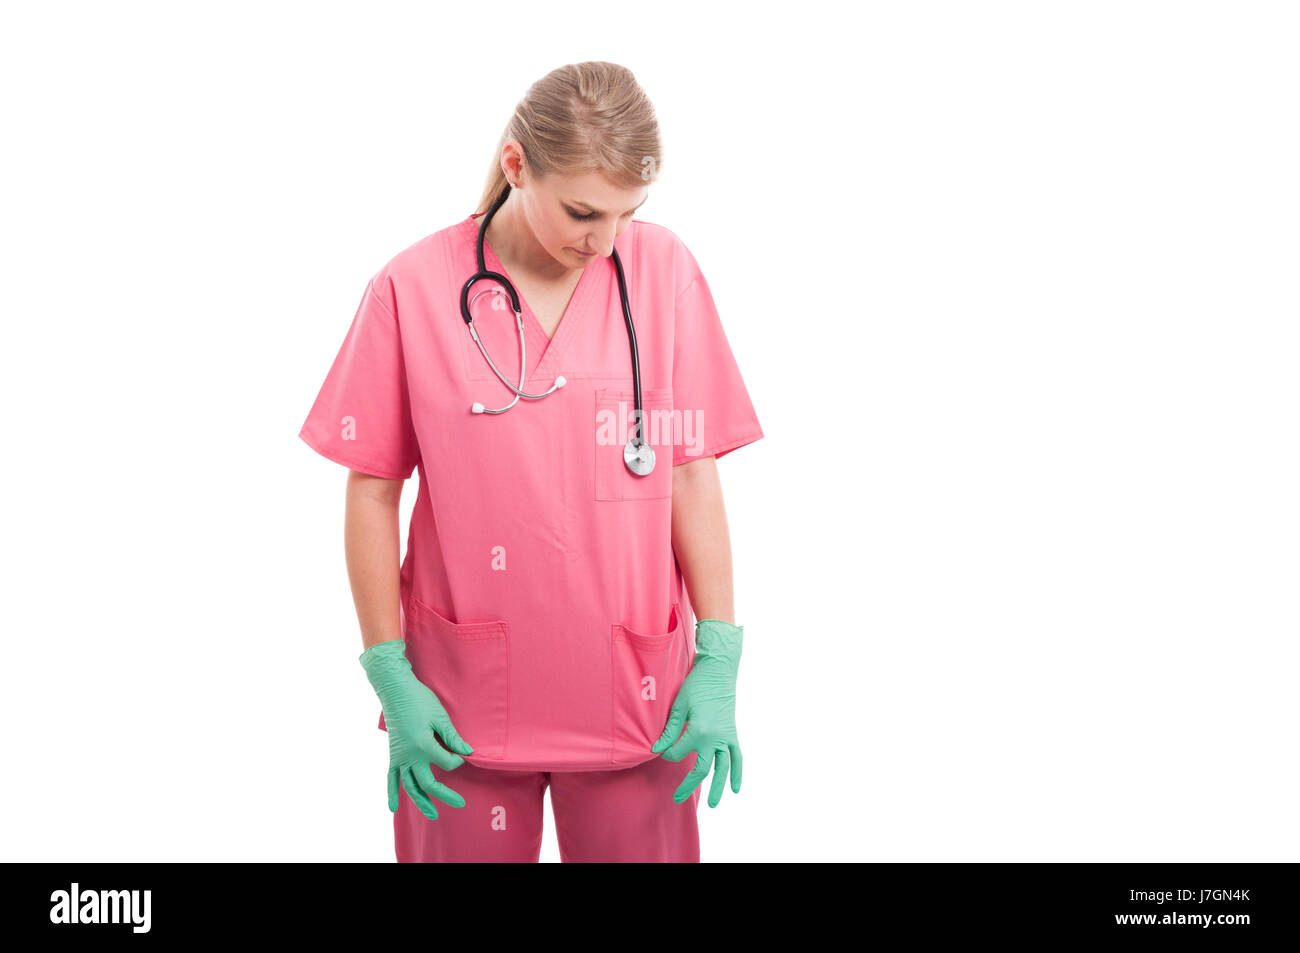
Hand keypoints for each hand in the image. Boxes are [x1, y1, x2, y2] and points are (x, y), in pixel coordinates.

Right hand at [359, 639, 474, 819]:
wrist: (395, 690)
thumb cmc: (419, 700)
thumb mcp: (440, 716)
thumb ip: (452, 737)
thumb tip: (467, 752)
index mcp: (423, 745)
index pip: (446, 762)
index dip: (457, 761)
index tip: (463, 754)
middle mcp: (409, 756)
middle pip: (427, 783)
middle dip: (445, 794)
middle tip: (460, 803)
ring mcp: (399, 757)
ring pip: (409, 786)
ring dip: (420, 802)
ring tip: (432, 815)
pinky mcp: (393, 755)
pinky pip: (390, 778)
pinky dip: (391, 793)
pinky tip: (393, 808)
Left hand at [651, 619, 743, 807]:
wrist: (719, 671)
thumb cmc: (696, 685)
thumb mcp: (679, 706)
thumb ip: (670, 731)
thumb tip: (657, 749)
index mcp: (698, 731)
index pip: (678, 752)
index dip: (667, 753)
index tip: (660, 750)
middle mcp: (715, 738)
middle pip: (702, 769)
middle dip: (688, 784)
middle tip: (676, 798)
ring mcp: (726, 737)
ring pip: (723, 768)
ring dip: (718, 787)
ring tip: (714, 805)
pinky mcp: (733, 734)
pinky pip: (737, 757)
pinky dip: (738, 773)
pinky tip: (735, 788)